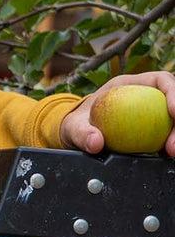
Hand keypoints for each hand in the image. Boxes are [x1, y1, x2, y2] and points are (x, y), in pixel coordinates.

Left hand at [59, 70, 174, 154]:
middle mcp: (144, 95)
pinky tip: (167, 156)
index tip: (174, 112)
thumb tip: (95, 142)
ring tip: (170, 152)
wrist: (78, 135)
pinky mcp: (154, 129)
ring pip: (173, 119)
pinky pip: (168, 135)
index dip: (174, 92)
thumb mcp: (73, 127)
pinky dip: (170, 144)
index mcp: (128, 85)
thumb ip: (81, 133)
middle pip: (173, 100)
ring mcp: (151, 112)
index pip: (160, 80)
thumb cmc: (77, 124)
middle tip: (172, 144)